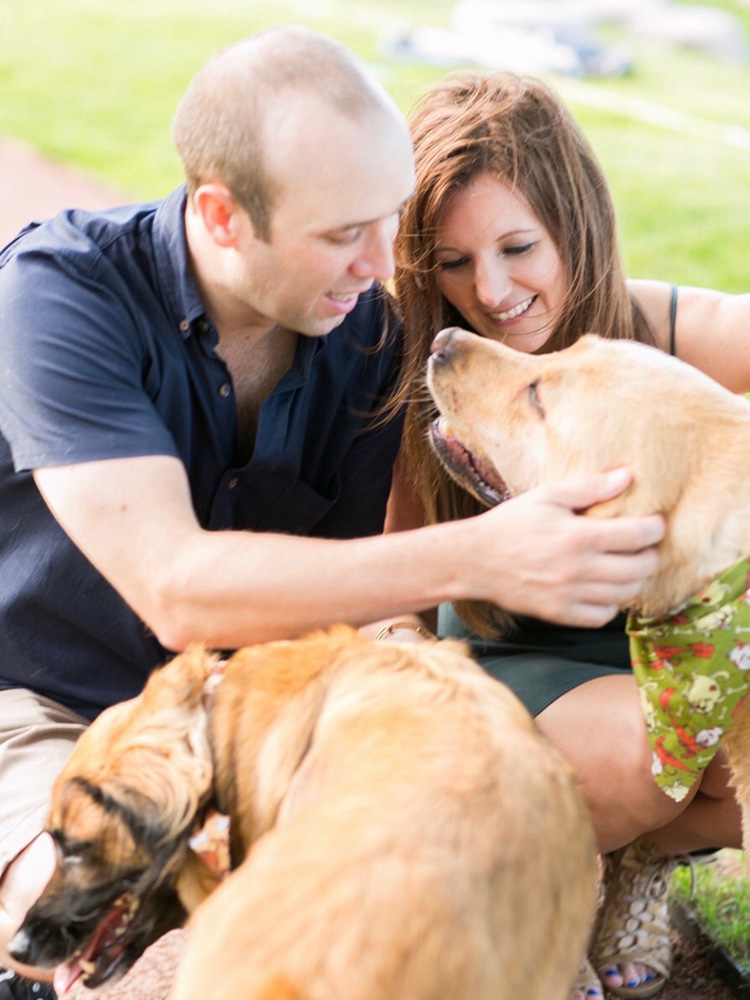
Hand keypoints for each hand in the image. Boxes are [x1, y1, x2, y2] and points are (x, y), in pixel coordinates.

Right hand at [467, 469, 664, 627]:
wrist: (475, 560)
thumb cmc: (511, 524)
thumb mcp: (547, 496)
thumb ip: (589, 487)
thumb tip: (627, 477)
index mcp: (579, 536)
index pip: (638, 535)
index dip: (655, 528)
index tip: (654, 523)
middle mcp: (579, 569)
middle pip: (639, 568)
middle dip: (650, 555)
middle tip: (644, 546)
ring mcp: (570, 595)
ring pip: (625, 594)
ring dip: (634, 580)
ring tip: (628, 566)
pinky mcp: (560, 614)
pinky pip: (603, 616)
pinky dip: (611, 604)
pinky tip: (604, 589)